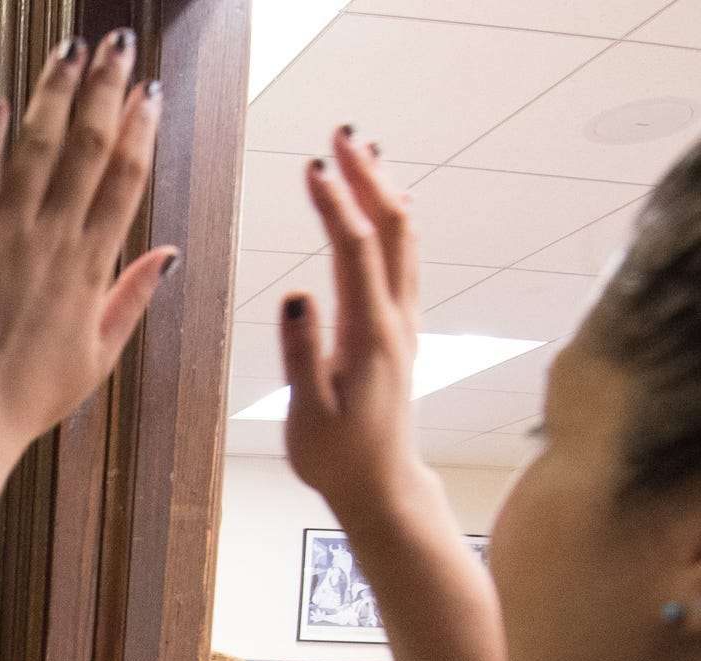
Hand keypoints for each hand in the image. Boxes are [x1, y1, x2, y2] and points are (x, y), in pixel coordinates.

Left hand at [0, 30, 172, 493]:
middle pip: (87, 146)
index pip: (125, 179)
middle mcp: (53, 239)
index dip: (138, 129)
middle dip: (104, 88)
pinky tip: (0, 102)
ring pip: (38, 145)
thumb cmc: (32, 395)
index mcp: (92, 267)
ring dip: (54, 91)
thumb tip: (168, 254)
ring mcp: (6, 233)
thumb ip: (132, 297)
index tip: (148, 92)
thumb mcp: (99, 357)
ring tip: (70, 49)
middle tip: (116, 44)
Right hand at [282, 129, 439, 520]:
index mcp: (370, 335)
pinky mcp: (400, 332)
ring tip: (365, 151)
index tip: (314, 165)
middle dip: (369, 177)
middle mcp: (395, 321)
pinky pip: (405, 260)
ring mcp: (403, 324)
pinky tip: (387, 204)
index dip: (337, 203)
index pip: (356, 251)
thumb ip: (302, 353)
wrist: (381, 487)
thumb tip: (295, 293)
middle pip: (393, 230)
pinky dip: (394, 221)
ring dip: (385, 191)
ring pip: (405, 241)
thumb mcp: (309, 413)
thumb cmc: (337, 457)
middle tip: (344, 134)